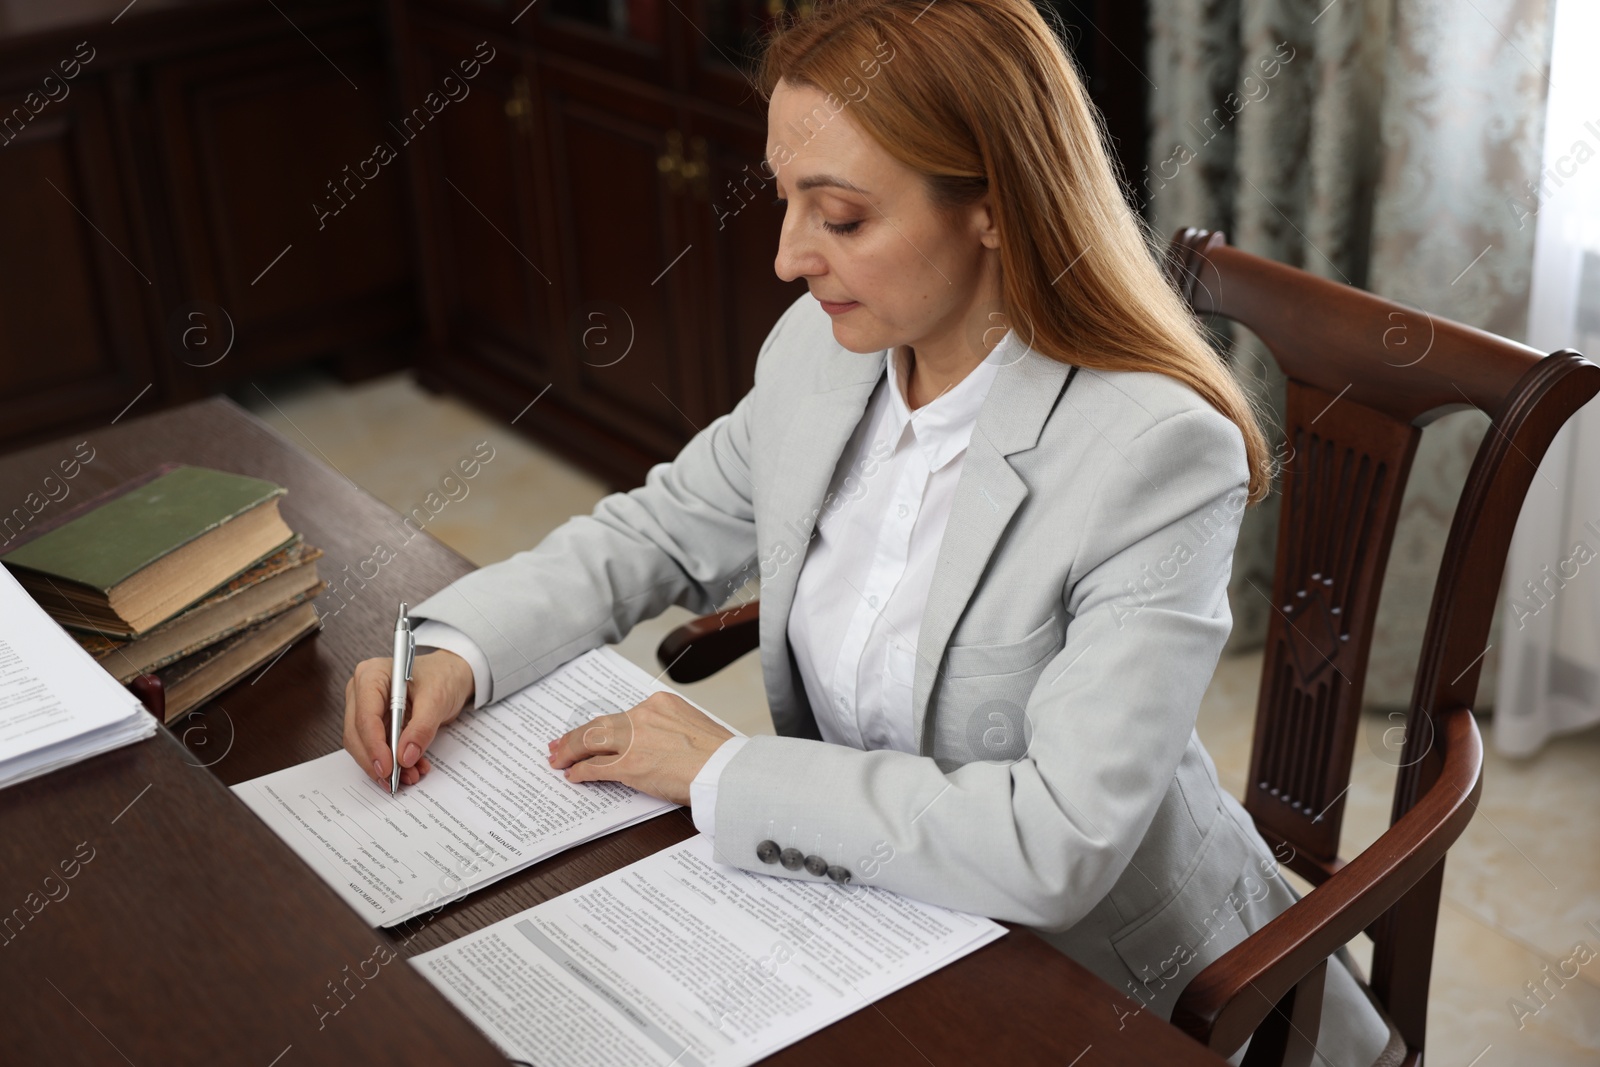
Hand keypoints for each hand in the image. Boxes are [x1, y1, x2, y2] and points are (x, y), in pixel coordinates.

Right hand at [343, 649, 474, 787]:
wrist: (451, 675)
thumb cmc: (442, 676)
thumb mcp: (438, 699)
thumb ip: (422, 727)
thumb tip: (405, 757)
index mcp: (371, 675)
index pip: (365, 716)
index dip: (373, 745)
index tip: (387, 767)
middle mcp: (361, 691)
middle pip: (357, 734)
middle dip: (377, 760)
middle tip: (395, 780)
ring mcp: (365, 708)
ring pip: (364, 745)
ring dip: (385, 765)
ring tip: (410, 776)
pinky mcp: (375, 723)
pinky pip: (377, 747)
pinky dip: (393, 761)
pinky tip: (411, 769)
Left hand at [547, 692, 732, 805]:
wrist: (727, 770)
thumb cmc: (720, 756)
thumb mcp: (694, 728)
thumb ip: (670, 731)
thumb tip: (657, 746)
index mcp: (661, 704)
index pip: (622, 715)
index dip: (601, 725)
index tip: (591, 731)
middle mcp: (644, 715)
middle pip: (599, 724)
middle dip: (576, 735)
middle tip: (558, 744)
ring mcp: (634, 739)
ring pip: (591, 740)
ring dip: (570, 750)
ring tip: (557, 759)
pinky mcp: (630, 764)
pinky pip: (596, 766)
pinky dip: (581, 770)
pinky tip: (573, 775)